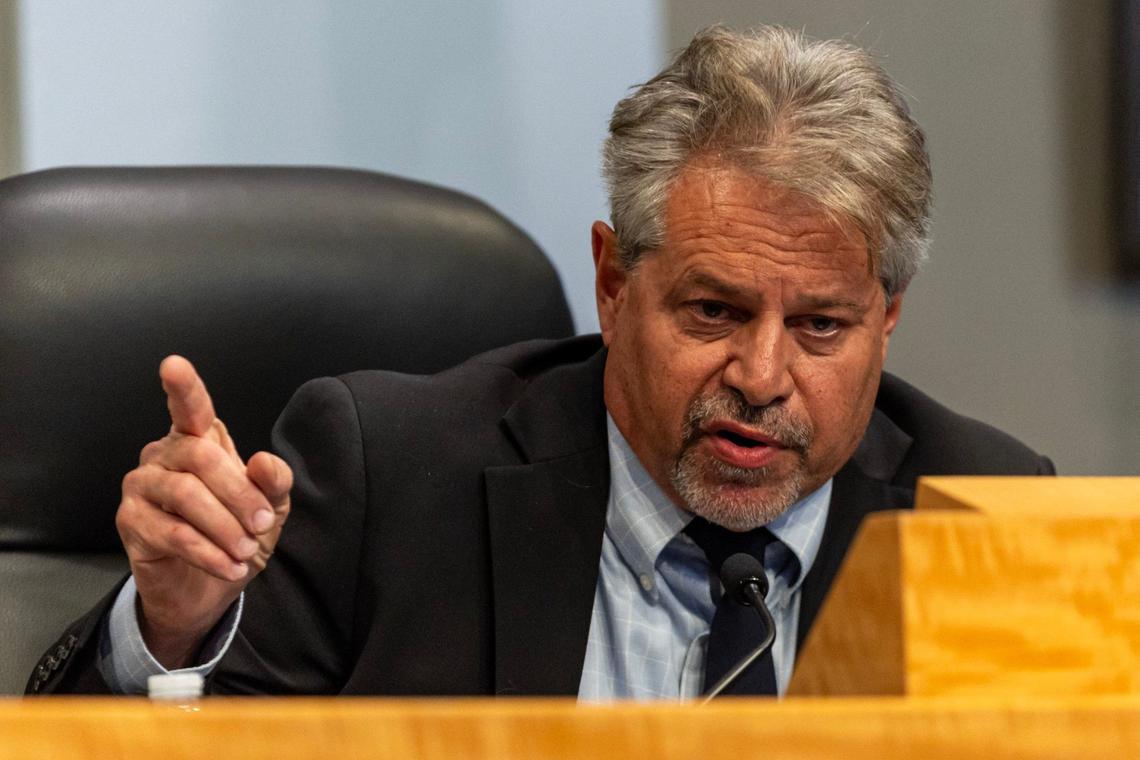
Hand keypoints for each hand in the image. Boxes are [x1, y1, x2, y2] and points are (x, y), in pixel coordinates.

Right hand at [116, 356, 291, 668]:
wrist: (208, 586)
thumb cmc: (238, 532)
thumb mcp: (270, 507)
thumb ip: (273, 482)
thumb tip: (264, 462)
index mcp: (198, 440)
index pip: (189, 408)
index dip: (184, 388)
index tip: (173, 365)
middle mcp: (164, 454)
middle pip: (200, 458)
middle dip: (238, 494)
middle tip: (262, 524)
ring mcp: (142, 486)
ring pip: (184, 495)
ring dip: (224, 527)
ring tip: (247, 551)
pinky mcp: (131, 522)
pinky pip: (172, 533)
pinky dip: (208, 552)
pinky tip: (230, 567)